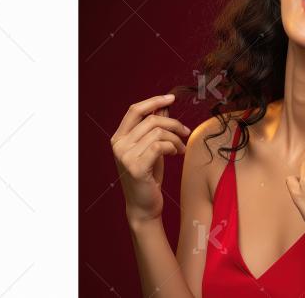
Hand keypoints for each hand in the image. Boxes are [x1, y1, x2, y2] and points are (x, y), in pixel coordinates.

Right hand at [111, 94, 190, 224]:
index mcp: (119, 138)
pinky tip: (175, 154)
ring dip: (176, 139)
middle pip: (151, 120)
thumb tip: (165, 106)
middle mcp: (118, 145)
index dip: (154, 101)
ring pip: (158, 132)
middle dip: (174, 124)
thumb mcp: (152, 147)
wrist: (144, 205)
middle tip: (186, 132)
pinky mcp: (136, 167)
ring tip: (181, 148)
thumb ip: (154, 128)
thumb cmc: (149, 176)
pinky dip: (172, 147)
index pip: (134, 110)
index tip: (172, 98)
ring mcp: (125, 156)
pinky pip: (160, 146)